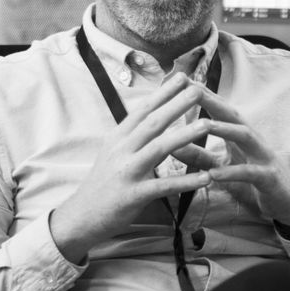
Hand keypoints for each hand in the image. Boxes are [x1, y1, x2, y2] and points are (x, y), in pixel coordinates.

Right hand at [50, 73, 212, 262]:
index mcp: (118, 137)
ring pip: (159, 149)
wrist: (81, 215)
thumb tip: (154, 112)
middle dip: (177, 104)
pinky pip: (164, 186)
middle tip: (199, 90)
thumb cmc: (104, 182)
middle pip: (153, 123)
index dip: (163, 92)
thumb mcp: (114, 152)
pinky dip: (186, 181)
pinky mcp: (134, 195)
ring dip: (185, 135)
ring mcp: (127, 172)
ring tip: (208, 124)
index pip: (143, 109)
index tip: (183, 76)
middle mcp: (121, 150)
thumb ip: (133, 134)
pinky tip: (206, 177)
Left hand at [193, 88, 289, 225]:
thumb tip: (170, 144)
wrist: (289, 204)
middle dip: (212, 101)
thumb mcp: (223, 168)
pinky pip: (249, 173)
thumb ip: (199, 157)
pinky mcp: (269, 178)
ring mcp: (264, 157)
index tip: (181, 80)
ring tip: (202, 125)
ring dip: (224, 129)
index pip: (220, 110)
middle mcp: (253, 140)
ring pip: (245, 136)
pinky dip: (231, 173)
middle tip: (191, 89)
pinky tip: (212, 175)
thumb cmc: (254, 183)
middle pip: (233, 115)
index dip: (202, 94)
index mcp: (240, 135)